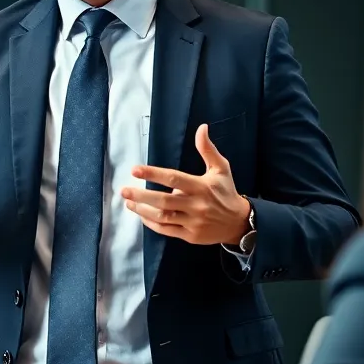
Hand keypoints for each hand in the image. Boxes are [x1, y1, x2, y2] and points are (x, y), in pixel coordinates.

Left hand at [120, 123, 250, 245]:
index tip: (135, 170)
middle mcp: (196, 205)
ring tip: (128, 202)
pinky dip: (151, 223)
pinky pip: (166, 230)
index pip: (173, 178)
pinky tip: (141, 215)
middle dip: (141, 196)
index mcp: (201, 187)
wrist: (239, 223)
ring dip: (142, 210)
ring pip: (162, 217)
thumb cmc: (226, 192)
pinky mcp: (190, 235)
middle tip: (123, 190)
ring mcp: (192, 222)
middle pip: (163, 201)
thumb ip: (207, 149)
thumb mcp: (221, 169)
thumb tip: (201, 128)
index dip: (153, 174)